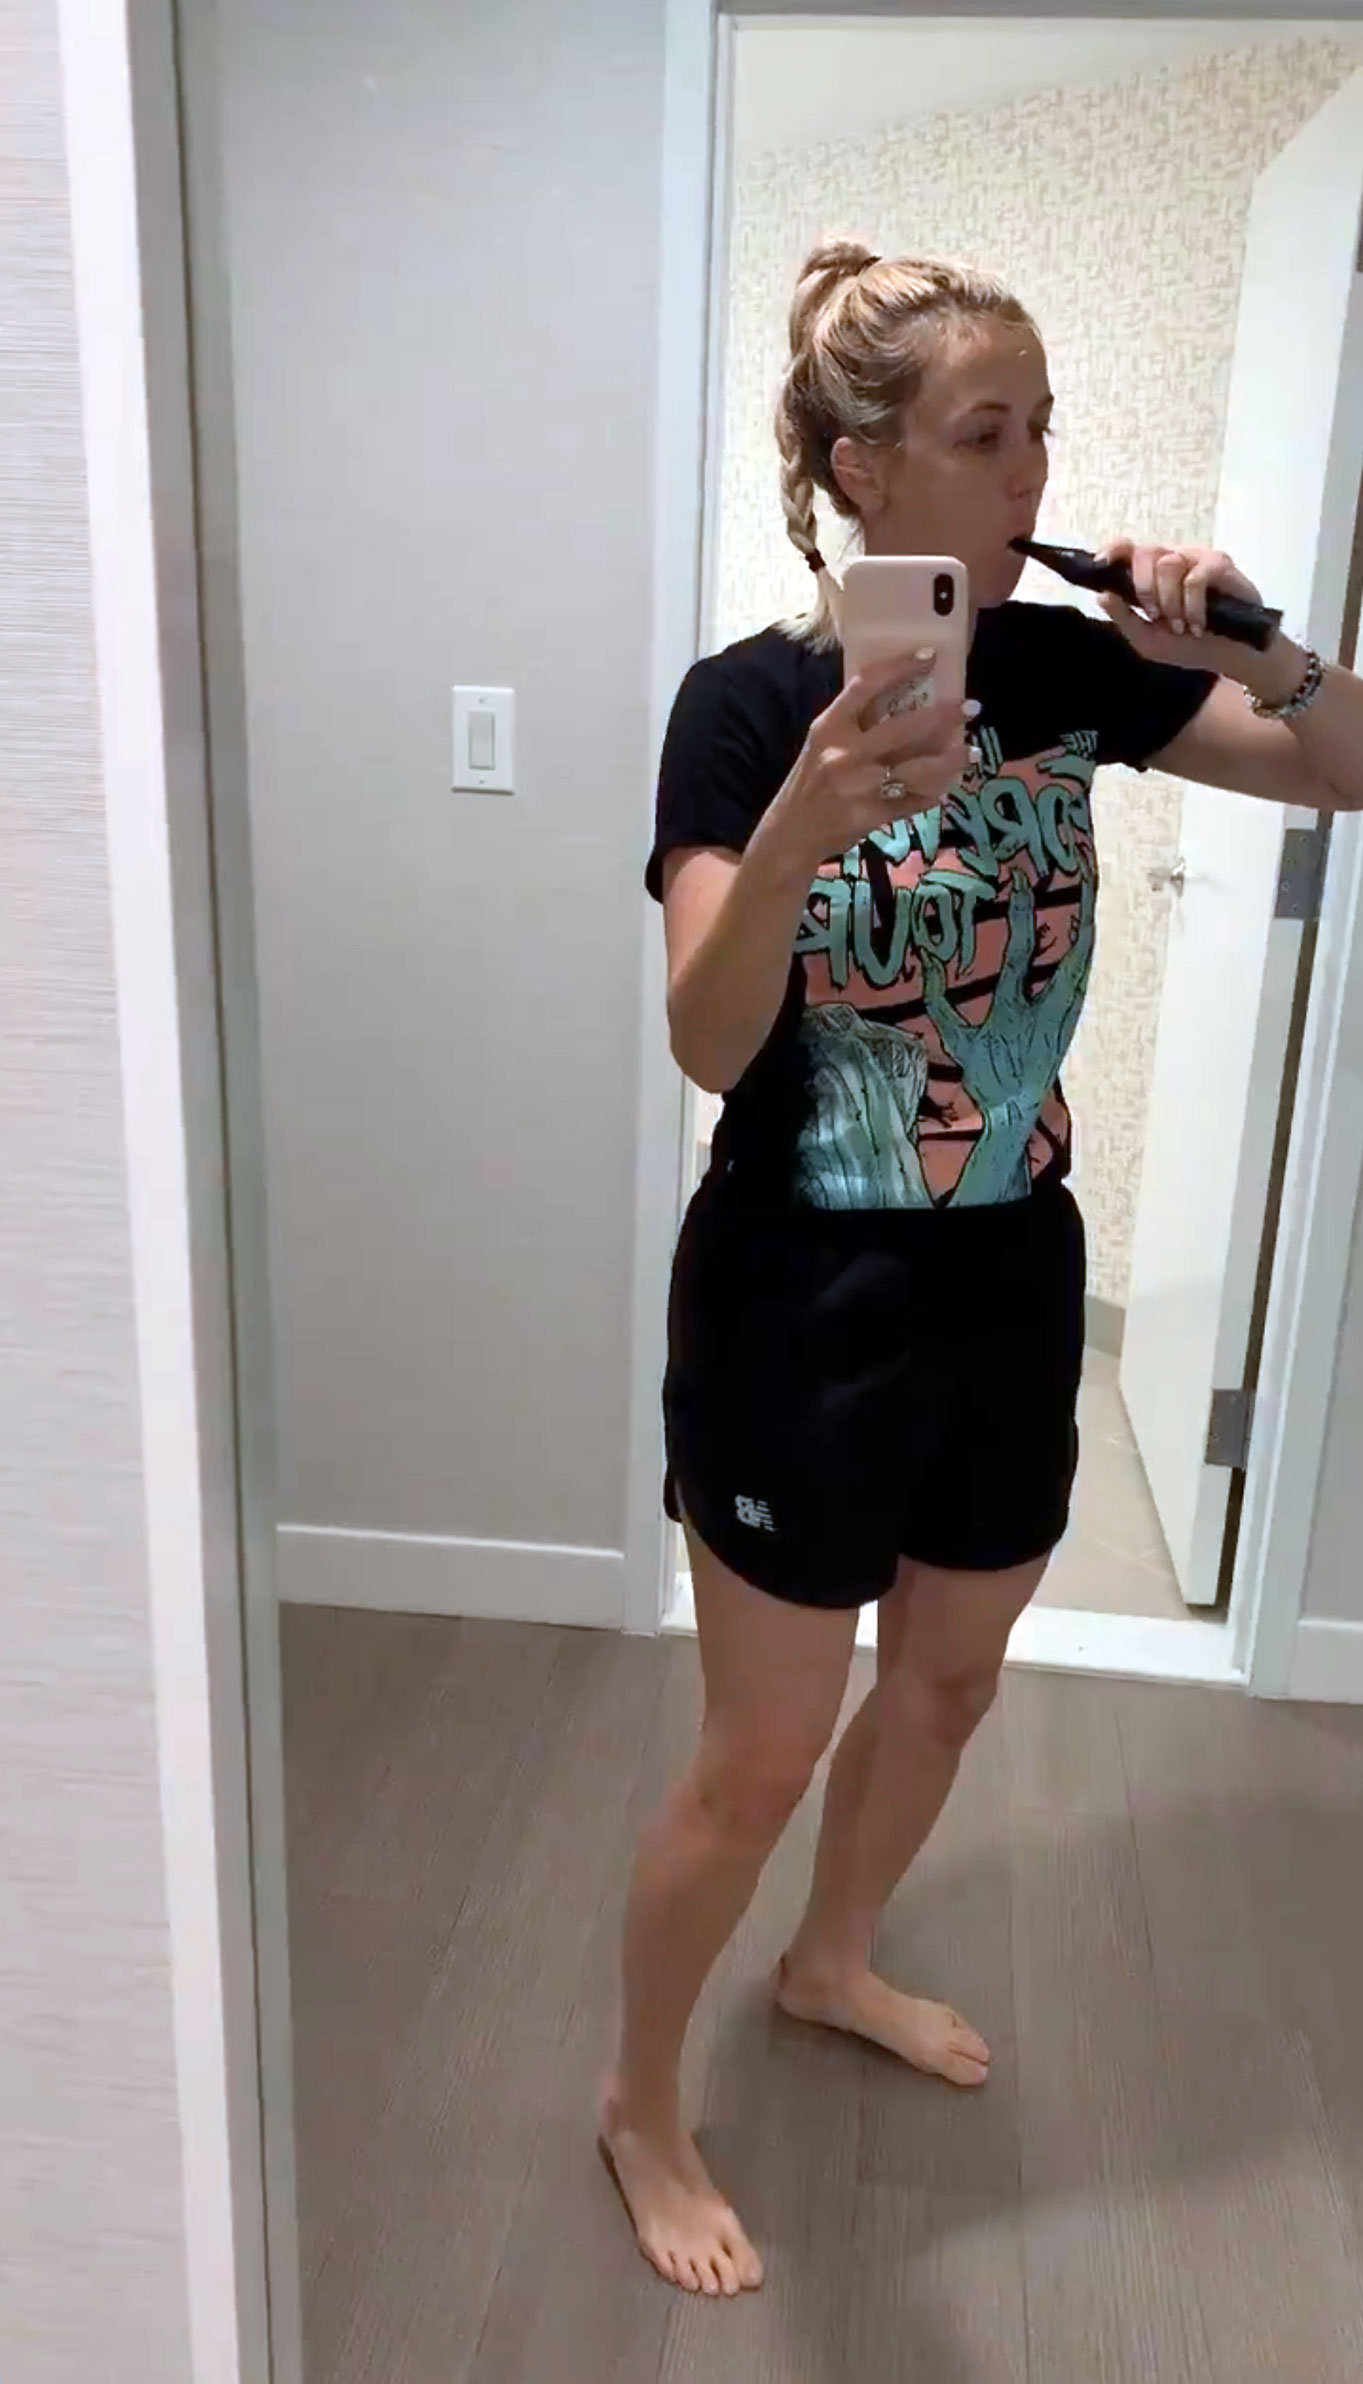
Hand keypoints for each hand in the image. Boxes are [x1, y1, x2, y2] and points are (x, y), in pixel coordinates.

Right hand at [772, 649, 971, 869]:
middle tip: (971, 707)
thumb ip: (854, 721)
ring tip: (972, 752)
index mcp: (829, 727)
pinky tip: (947, 787)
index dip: (900, 667)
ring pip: (916, 769)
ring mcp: (858, 787)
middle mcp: (844, 753)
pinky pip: (911, 802)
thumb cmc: (811, 781)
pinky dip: (931, 794)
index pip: (866, 685)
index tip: (930, 656)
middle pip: (902, 728)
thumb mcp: (822, 743)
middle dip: (943, 716)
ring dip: (949, 760)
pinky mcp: (870, 816)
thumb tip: (902, 695)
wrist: (790, 833)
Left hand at [1096, 539, 1266, 679]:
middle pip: (1145, 552)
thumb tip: (1102, 594)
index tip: (1101, 563)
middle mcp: (1173, 561)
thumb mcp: (1148, 640)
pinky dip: (1193, 606)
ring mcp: (1196, 559)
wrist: (1231, 657)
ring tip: (1182, 625)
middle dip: (1144, 589)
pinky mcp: (1220, 565)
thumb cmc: (1191, 647)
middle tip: (1157, 617)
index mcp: (1152, 575)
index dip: (1113, 550)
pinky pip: (1195, 578)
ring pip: (1168, 563)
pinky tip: (1198, 625)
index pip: (1128, 549)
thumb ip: (1124, 618)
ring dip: (1170, 601)